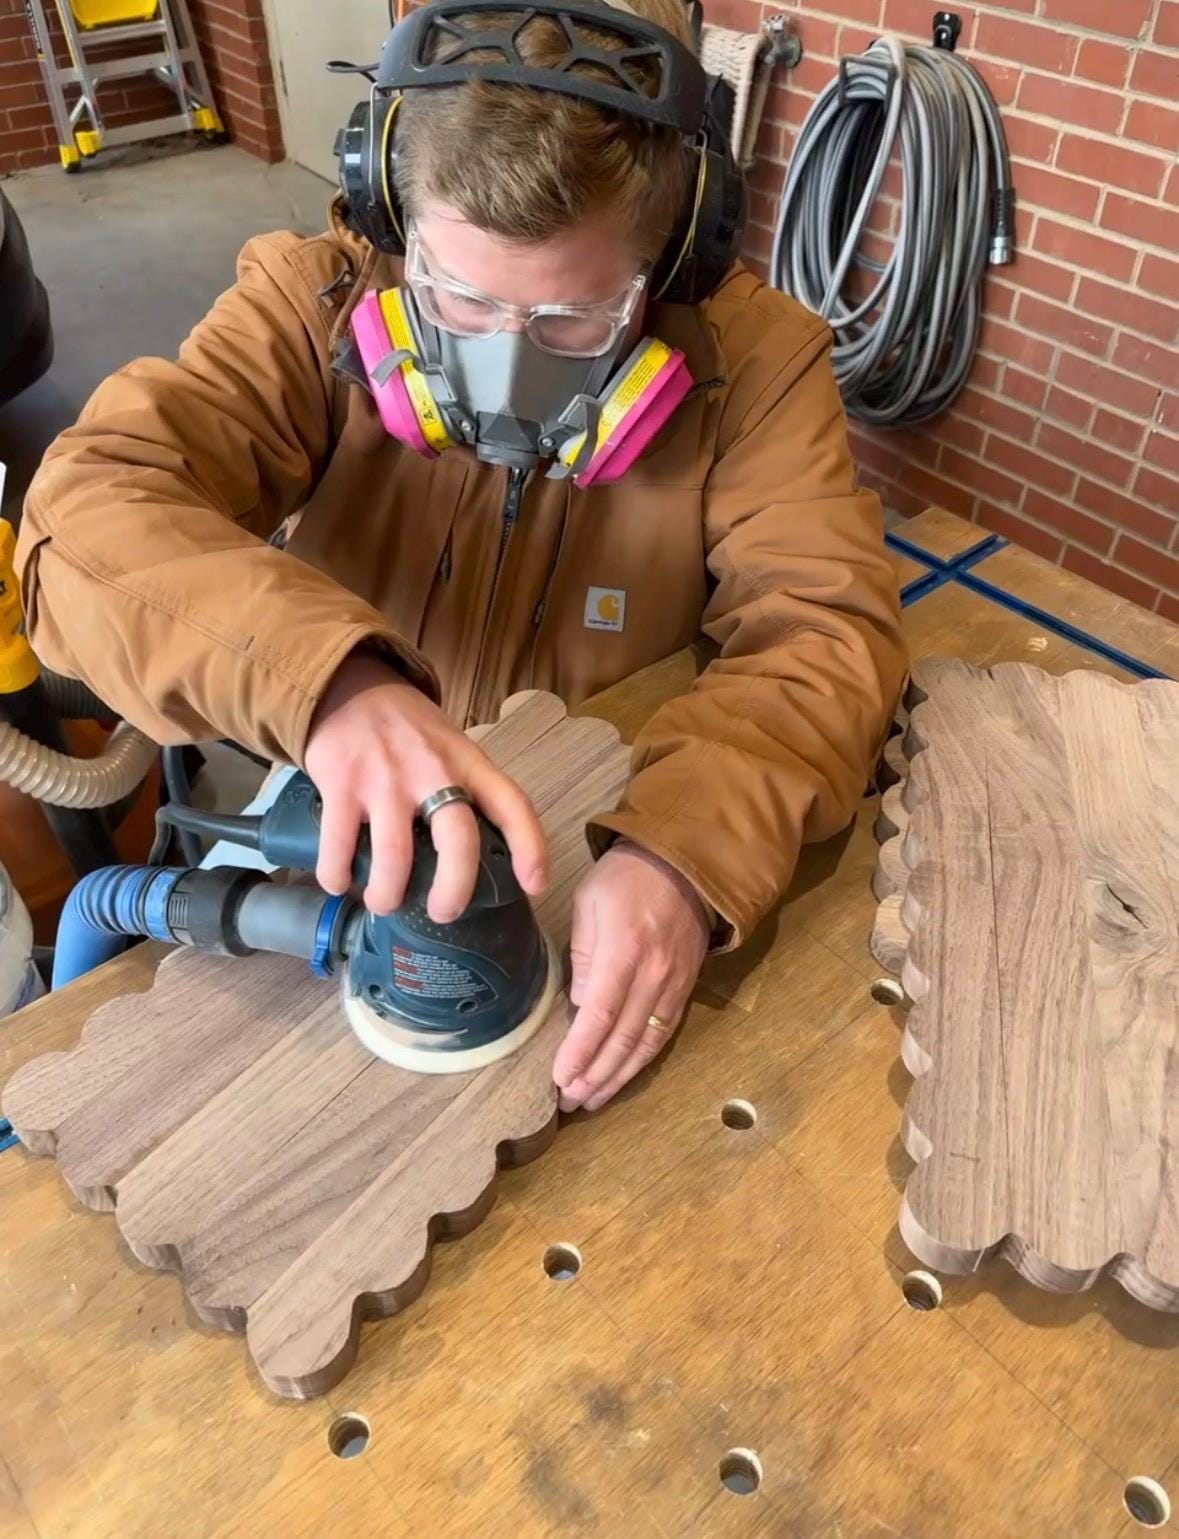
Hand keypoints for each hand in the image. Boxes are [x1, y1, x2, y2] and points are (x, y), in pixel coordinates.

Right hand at [303, 651, 546, 921]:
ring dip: (388, 894)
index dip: (531, 848)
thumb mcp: (450, 747)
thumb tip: (479, 857)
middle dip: (453, 891)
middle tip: (443, 913)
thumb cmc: (407, 730)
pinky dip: (337, 874)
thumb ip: (466, 790)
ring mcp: (386, 777)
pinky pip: (340, 844)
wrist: (348, 686)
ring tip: (383, 902)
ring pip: (395, 856)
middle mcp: (432, 770)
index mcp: (467, 762)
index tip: (535, 885)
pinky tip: (338, 881)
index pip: (512, 804)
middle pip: (458, 840)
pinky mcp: (341, 783)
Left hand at [553, 842, 709, 1111]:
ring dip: (618, 1076)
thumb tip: (579, 1008)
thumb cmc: (624, 878)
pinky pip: (665, 1032)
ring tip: (592, 1099)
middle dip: (595, 1074)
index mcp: (624, 950)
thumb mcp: (587, 903)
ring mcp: (674, 984)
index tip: (560, 1077)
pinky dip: (643, 1060)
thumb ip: (582, 956)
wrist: (683, 864)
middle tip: (569, 1099)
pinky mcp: (686, 988)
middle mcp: (653, 974)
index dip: (581, 1051)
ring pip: (647, 1043)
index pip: (601, 1013)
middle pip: (624, 1037)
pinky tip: (623, 1076)